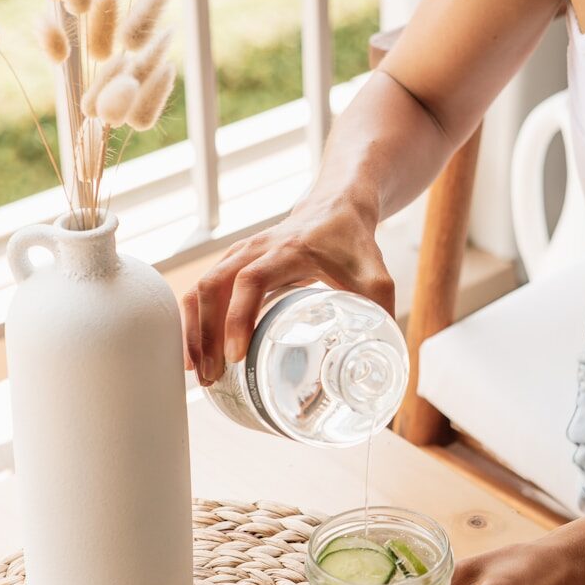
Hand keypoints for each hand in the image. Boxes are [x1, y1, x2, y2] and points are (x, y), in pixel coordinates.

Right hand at [181, 194, 393, 384]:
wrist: (335, 208)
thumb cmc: (354, 245)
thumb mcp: (376, 277)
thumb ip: (381, 315)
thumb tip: (392, 369)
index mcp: (287, 251)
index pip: (251, 281)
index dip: (239, 317)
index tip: (237, 355)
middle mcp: (254, 250)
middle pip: (213, 286)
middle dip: (206, 334)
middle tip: (213, 376)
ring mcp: (238, 254)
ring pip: (200, 288)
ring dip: (194, 331)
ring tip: (199, 372)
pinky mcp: (232, 264)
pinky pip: (201, 290)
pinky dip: (193, 321)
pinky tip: (195, 353)